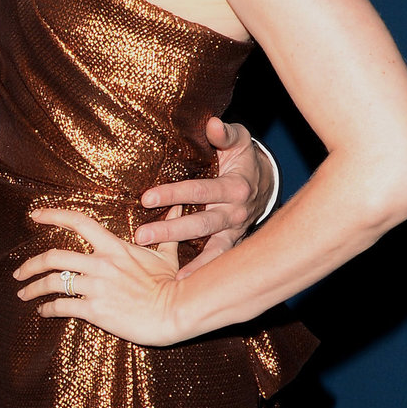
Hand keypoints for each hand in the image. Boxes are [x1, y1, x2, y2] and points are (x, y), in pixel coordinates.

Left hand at [15, 210, 182, 347]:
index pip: (78, 222)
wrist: (175, 311)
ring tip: (24, 294)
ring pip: (52, 282)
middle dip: (30, 265)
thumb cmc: (172, 283)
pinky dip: (48, 309)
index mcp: (114, 247)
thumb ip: (166, 231)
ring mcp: (96, 286)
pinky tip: (43, 312)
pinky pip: (62, 306)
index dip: (53, 215)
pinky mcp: (95, 309)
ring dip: (33, 288)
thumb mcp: (167, 253)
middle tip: (19, 272)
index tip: (35, 215)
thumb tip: (177, 207)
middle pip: (53, 256)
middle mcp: (100, 263)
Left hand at [135, 116, 270, 272]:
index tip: (147, 198)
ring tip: (161, 268)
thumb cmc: (243, 158)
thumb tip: (212, 124)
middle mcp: (235, 212)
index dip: (174, 194)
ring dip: (185, 258)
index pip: (200, 191)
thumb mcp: (239, 141)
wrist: (265, 183)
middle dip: (170, 230)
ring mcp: (233, 231)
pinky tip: (182, 283)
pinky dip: (202, 272)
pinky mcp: (230, 243)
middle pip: (200, 223)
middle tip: (141, 235)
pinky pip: (216, 260)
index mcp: (235, 187)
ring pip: (208, 247)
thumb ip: (225, 134)